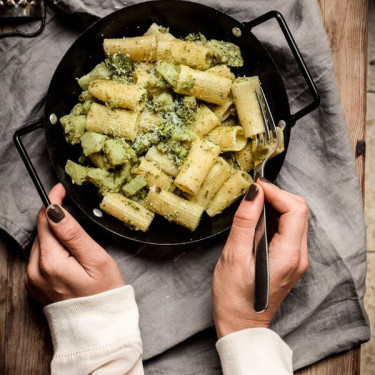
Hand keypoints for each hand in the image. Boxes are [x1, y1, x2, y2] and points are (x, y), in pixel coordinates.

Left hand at [25, 183, 124, 304]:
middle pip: (41, 231)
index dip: (53, 202)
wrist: (99, 327)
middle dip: (55, 218)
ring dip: (54, 234)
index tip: (61, 189)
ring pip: (40, 243)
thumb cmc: (104, 292)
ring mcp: (32, 280)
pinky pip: (40, 258)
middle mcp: (34, 271)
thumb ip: (73, 234)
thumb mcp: (96, 259)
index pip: (45, 220)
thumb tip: (54, 210)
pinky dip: (52, 249)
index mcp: (50, 262)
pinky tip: (68, 254)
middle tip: (73, 211)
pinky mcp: (35, 285)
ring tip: (75, 239)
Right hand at [212, 178, 307, 337]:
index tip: (255, 187)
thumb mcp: (234, 256)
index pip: (295, 210)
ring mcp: (296, 258)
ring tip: (252, 204)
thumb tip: (253, 193)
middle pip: (299, 211)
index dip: (276, 192)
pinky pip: (288, 230)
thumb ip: (246, 222)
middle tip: (252, 193)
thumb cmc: (234, 296)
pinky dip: (274, 218)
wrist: (241, 324)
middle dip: (277, 196)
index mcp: (288, 255)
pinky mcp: (290, 259)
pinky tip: (256, 219)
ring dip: (275, 206)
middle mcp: (299, 256)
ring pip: (295, 218)